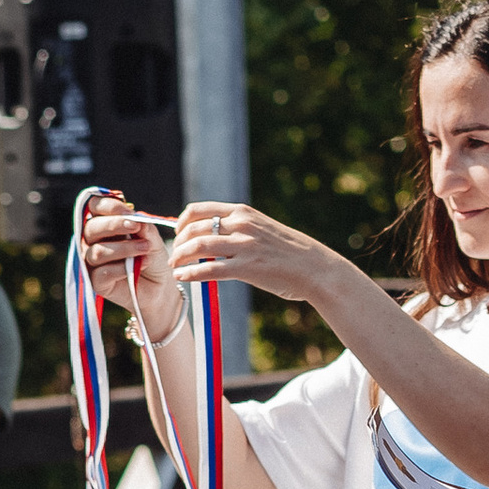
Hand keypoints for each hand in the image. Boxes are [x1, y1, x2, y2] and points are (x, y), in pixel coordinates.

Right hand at [78, 191, 182, 339]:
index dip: (108, 206)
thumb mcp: (152, 238)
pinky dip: (121, 268)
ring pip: (97, 251)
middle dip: (114, 225)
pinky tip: (138, 266)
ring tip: (145, 249)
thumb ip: (143, 227)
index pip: (94, 207)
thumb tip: (135, 218)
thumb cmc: (152, 257)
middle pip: (91, 228)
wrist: (161, 286)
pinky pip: (102, 272)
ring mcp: (91, 262)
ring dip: (124, 248)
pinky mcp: (96, 282)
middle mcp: (92, 241)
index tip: (129, 212)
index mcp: (103, 224)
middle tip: (136, 227)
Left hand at [164, 199, 346, 310]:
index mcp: (242, 212)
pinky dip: (190, 273)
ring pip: (198, 246)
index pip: (199, 210)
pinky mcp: (247, 268)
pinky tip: (182, 278)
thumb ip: (240, 228)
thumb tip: (214, 234)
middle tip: (173, 255)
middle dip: (177, 242)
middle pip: (194, 228)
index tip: (177, 234)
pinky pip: (210, 269)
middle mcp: (241, 224)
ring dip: (179, 257)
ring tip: (174, 267)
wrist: (316, 268)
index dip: (181, 222)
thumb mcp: (262, 229)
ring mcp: (244, 246)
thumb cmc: (290, 252)